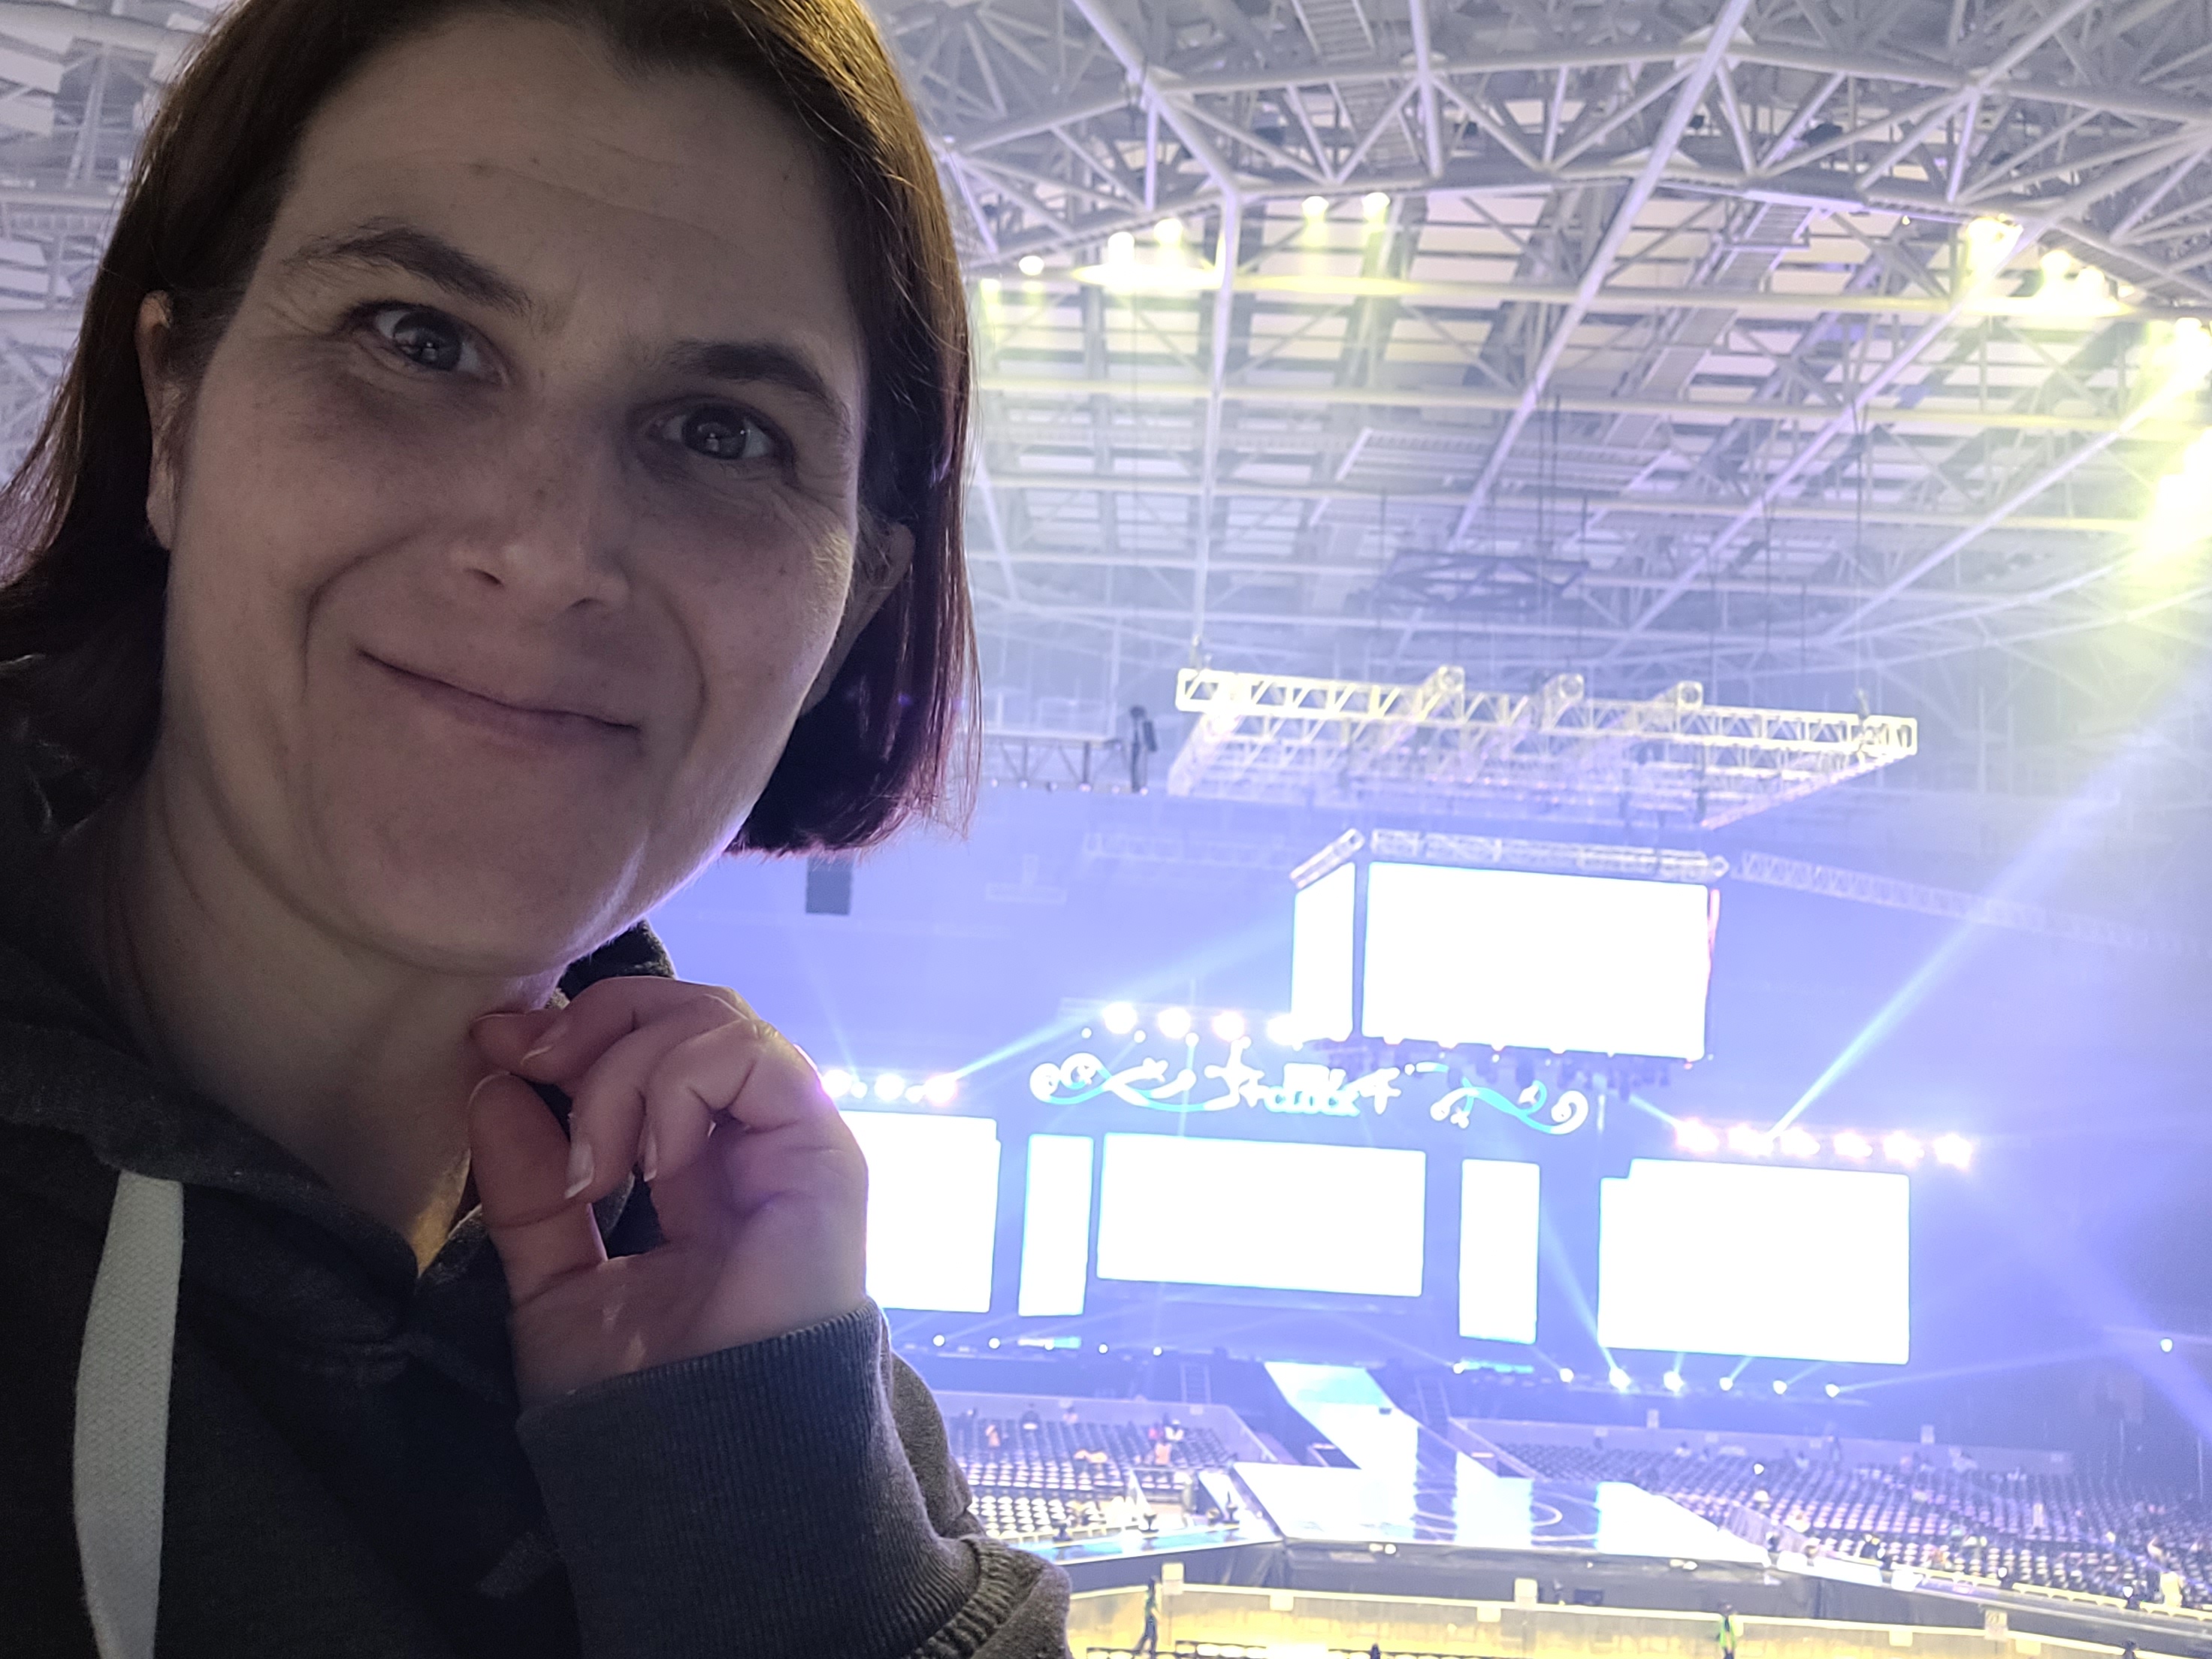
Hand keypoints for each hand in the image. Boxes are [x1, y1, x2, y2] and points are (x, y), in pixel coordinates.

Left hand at [468, 977, 866, 1406]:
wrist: (697, 1462)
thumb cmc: (637, 1394)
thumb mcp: (550, 1277)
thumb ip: (527, 1187)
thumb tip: (491, 1081)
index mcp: (697, 1167)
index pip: (652, 1045)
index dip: (575, 1031)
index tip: (496, 1049)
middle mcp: (750, 1142)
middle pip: (687, 1009)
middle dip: (594, 1022)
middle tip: (531, 1062)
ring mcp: (791, 1141)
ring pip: (713, 1020)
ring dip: (623, 1068)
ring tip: (593, 1163)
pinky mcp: (821, 1151)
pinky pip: (748, 1056)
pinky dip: (676, 1085)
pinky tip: (648, 1163)